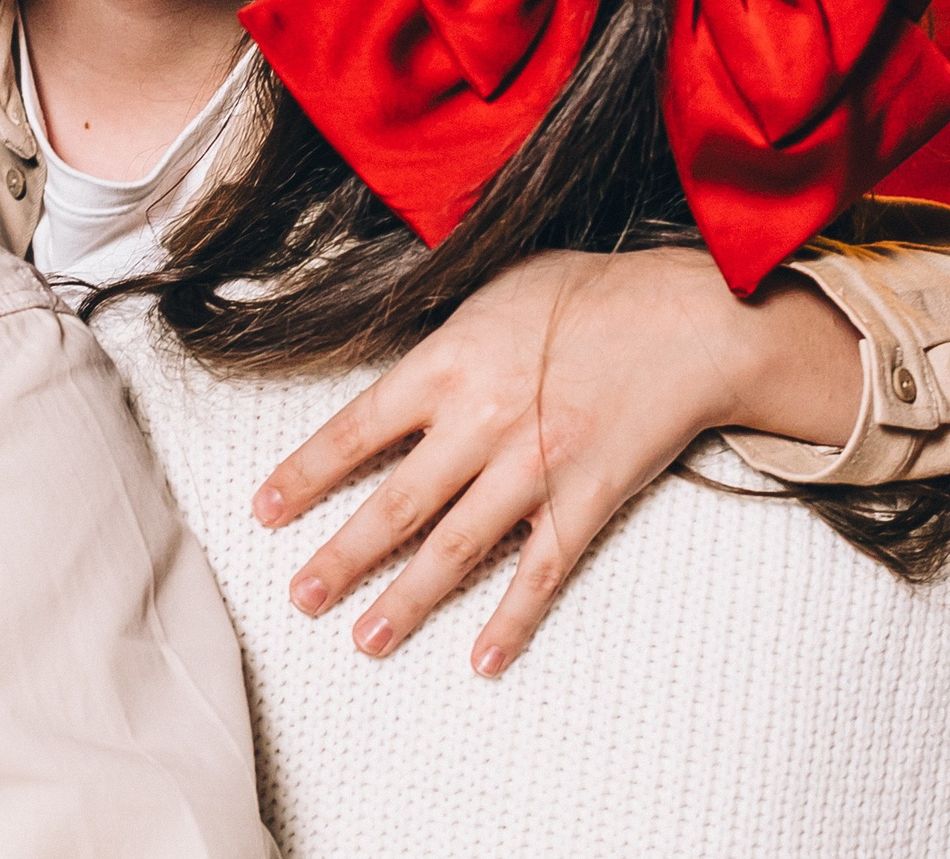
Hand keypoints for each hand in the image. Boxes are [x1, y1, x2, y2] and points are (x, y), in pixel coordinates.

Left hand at [252, 248, 860, 676]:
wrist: (685, 318)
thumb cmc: (585, 293)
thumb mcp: (491, 288)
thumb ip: (436, 335)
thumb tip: (386, 361)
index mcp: (446, 364)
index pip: (356, 430)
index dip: (305, 475)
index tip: (264, 511)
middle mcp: (481, 422)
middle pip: (395, 502)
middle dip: (341, 555)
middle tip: (299, 596)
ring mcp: (535, 468)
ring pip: (455, 548)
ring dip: (405, 600)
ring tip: (362, 639)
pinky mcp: (585, 501)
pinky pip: (540, 573)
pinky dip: (511, 620)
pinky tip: (480, 661)